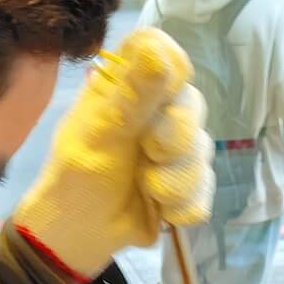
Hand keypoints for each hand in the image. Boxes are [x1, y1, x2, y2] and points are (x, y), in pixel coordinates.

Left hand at [13, 28, 213, 280]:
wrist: (82, 233)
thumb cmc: (78, 174)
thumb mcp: (99, 132)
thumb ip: (133, 94)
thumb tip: (162, 52)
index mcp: (128, 84)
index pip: (162, 50)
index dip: (171, 70)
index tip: (161, 96)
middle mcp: (157, 108)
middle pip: (193, 103)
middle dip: (175, 138)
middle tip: (149, 154)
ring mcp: (176, 145)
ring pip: (203, 150)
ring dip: (176, 178)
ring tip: (148, 190)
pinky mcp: (189, 182)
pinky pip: (206, 188)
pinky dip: (184, 205)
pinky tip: (163, 212)